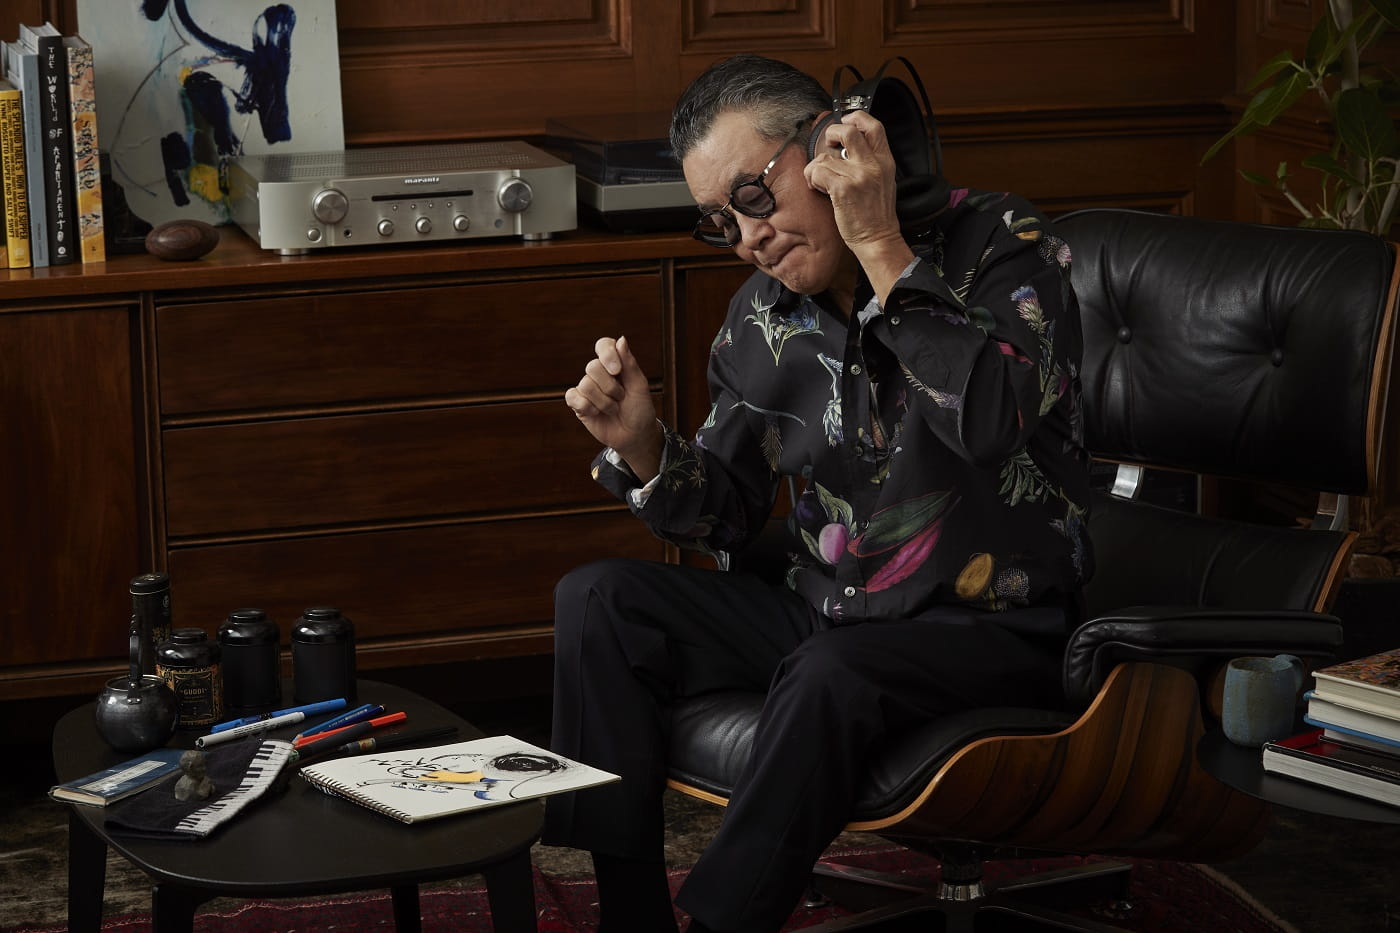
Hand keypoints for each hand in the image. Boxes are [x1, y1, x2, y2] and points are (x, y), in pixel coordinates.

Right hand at [565, 336, 661, 479]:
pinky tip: (597, 413)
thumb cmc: (639, 409)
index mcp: (615, 363)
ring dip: (604, 402)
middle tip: (621, 398)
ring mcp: (586, 388)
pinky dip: (588, 407)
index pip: (603, 345)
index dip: (607, 355)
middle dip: (610, 387)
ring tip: (613, 409)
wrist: (634, 436)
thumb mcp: (639, 386)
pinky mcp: (577, 403)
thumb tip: (621, 339)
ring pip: (585, 385)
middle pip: (592, 367)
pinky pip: (573, 397)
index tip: (617, 371)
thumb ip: (629, 363)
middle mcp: (598, 373)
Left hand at [804, 110, 913, 301]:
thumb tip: (848, 145)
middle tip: (828, 146)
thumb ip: (871, 161)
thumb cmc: (876, 214)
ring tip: (822, 182)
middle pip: (848, 131)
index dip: (856, 117)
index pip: (874, 126)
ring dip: (817, 168)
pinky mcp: (843, 190)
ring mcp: (858, 176)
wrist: (878, 239)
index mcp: (885, 161)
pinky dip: (813, 180)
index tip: (846, 121)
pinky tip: (820, 189)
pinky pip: (818, 172)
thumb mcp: (884, 180)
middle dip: (831, 133)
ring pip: (825, 156)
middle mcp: (873, 165)